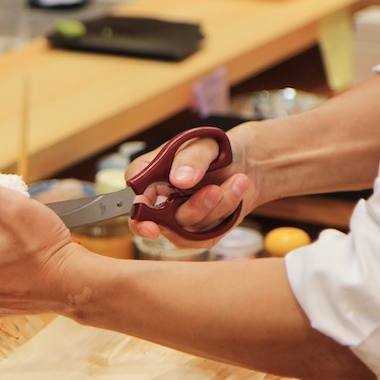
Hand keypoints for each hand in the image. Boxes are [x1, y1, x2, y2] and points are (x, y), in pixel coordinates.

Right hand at [127, 129, 252, 246]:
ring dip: (216, 204)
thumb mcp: (205, 143)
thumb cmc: (217, 150)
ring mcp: (177, 219)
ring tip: (238, 179)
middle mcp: (158, 200)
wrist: (247, 165)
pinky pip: (205, 235)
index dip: (136, 210)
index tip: (152, 223)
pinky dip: (225, 210)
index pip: (132, 194)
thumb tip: (180, 180)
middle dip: (192, 208)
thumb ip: (190, 159)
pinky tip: (237, 189)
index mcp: (150, 174)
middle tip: (215, 191)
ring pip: (186, 227)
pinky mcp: (197, 233)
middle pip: (157, 221)